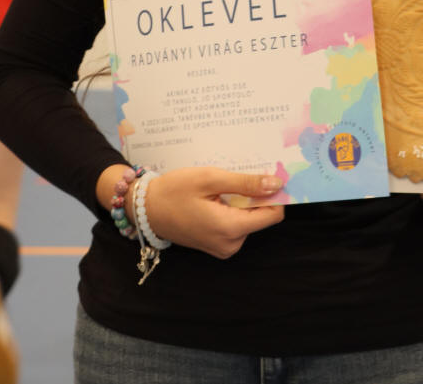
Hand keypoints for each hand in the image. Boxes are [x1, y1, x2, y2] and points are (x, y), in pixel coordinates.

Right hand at [142, 167, 284, 258]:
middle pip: (260, 216)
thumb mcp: (210, 179)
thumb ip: (245, 183)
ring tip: (220, 188)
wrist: (146, 210)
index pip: (272, 215)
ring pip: (248, 220)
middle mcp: (230, 244)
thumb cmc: (174, 191)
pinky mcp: (217, 246)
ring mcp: (223, 248)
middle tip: (236, 177)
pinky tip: (216, 198)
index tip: (271, 175)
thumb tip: (276, 184)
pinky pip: (236, 225)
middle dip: (254, 195)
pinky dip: (232, 210)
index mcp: (230, 229)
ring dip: (241, 202)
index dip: (275, 194)